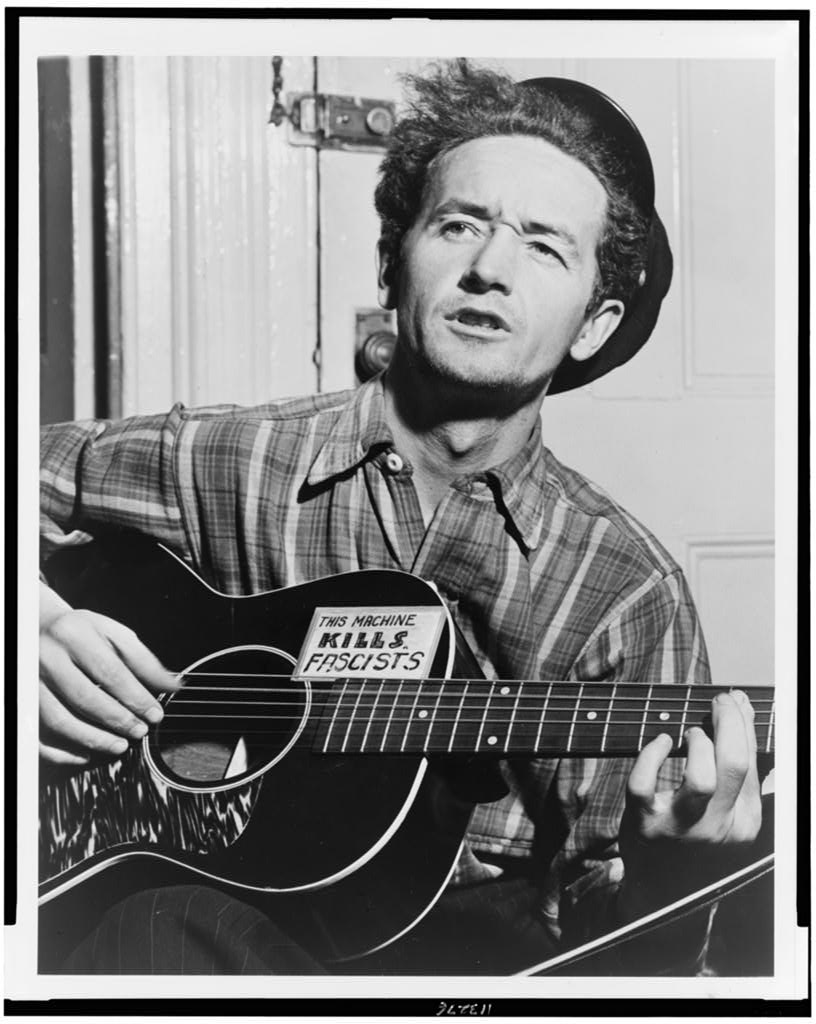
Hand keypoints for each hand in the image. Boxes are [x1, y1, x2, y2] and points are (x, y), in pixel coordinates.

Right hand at [39, 582, 179, 764]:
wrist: (37, 628)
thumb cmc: (82, 634)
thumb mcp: (114, 635)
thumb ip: (144, 661)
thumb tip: (174, 685)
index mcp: (74, 634)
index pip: (110, 672)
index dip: (136, 697)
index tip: (155, 714)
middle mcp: (47, 656)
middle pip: (85, 698)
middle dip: (118, 720)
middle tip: (140, 732)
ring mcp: (29, 681)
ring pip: (59, 720)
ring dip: (93, 738)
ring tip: (120, 746)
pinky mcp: (19, 702)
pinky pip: (36, 734)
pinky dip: (60, 751)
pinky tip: (85, 754)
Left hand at [619, 690, 762, 912]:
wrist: (660, 891)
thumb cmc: (695, 838)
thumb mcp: (727, 810)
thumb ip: (736, 763)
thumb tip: (740, 707)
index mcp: (743, 823)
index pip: (751, 763)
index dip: (743, 724)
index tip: (733, 701)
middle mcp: (718, 827)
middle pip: (733, 764)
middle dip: (729, 721)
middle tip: (719, 701)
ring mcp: (681, 827)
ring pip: (701, 778)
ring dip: (698, 744)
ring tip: (691, 734)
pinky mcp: (644, 824)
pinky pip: (644, 784)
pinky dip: (651, 755)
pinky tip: (660, 742)